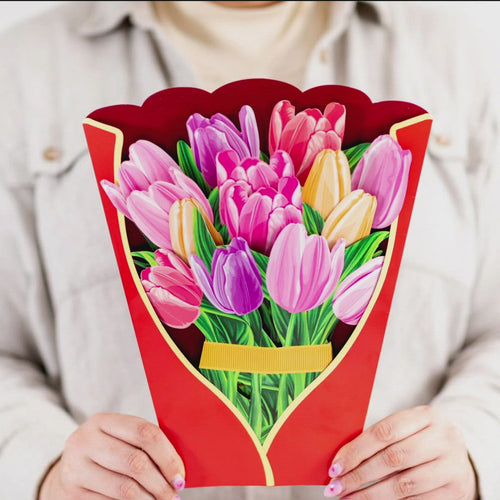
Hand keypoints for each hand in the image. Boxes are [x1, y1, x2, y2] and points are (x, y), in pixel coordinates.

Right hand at [39, 413, 184, 498]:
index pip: (144, 432)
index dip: (167, 456)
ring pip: (125, 488)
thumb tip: (178, 469)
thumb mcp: (120, 438)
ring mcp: (75, 468)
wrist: (69, 470)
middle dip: (160, 482)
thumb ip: (145, 444)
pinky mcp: (72, 493)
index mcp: (102, 421)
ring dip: (149, 499)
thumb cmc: (107, 452)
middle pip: (135, 462)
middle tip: (174, 494)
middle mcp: (85, 441)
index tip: (180, 475)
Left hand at [324, 405, 477, 498]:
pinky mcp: (456, 491)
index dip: (356, 450)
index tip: (335, 466)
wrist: (460, 454)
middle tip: (336, 487)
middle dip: (359, 476)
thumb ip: (379, 439)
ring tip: (349, 498)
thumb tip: (341, 460)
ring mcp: (452, 466)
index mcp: (427, 415)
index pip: (384, 432)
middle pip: (393, 458)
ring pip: (403, 485)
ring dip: (371, 495)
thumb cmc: (420, 438)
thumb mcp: (407, 428)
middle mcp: (443, 438)